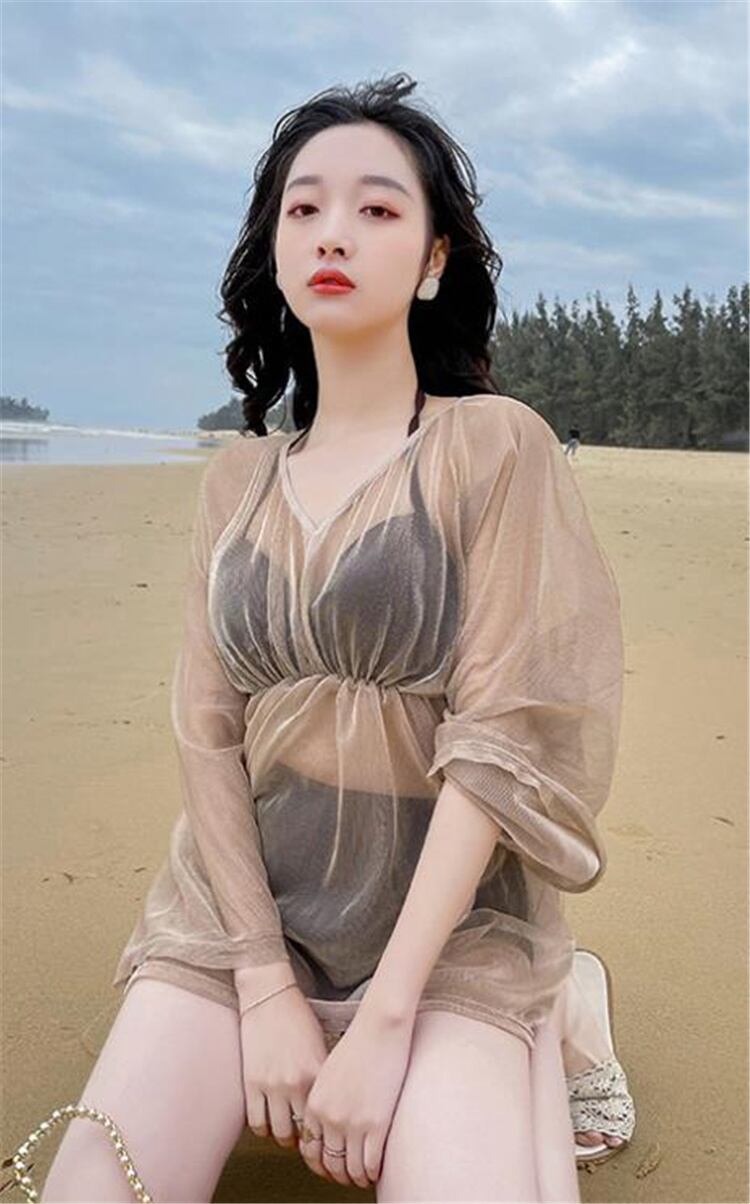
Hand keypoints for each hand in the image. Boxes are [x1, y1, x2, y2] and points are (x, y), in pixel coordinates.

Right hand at [238, 983, 329, 1152]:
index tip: (327, 1142)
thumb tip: (326, 1106)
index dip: (327, 1136)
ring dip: (285, 1138)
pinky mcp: (251, 1083)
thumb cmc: (298, 1017)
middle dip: (308, 1143)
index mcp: (316, 1073)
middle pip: (304, 1132)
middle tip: (309, 1144)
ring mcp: (271, 1085)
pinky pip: (256, 1122)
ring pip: (280, 1133)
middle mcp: (295, 1083)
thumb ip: (322, 1077)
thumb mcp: (320, 1045)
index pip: (326, 1119)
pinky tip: (268, 1123)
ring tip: (289, 1135)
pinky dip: (263, 1129)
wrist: (269, 996)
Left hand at [297, 1003, 414, 1188]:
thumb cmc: (358, 1042)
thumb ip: (324, 1100)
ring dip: (356, 1177)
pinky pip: (371, 1163)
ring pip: (349, 1168)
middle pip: (328, 1163)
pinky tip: (377, 1170)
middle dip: (337, 1175)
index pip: (309, 1149)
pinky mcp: (377, 1124)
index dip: (319, 1163)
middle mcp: (329, 1117)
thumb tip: (329, 1124)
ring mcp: (352, 1123)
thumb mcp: (329, 1073)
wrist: (379, 1026)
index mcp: (314, 1103)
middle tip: (347, 1177)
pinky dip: (372, 1173)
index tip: (329, 1166)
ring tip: (363, 1177)